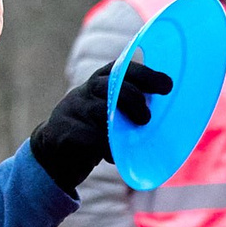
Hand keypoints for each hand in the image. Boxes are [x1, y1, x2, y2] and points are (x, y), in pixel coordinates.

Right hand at [29, 58, 174, 192]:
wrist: (54, 157)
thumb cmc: (92, 133)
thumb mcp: (110, 116)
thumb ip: (131, 109)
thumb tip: (171, 116)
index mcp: (99, 83)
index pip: (122, 69)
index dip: (146, 75)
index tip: (167, 86)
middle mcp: (85, 92)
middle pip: (111, 86)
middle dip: (133, 100)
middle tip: (146, 119)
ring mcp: (72, 111)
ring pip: (100, 111)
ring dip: (119, 127)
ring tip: (129, 141)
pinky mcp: (64, 132)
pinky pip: (90, 137)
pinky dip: (106, 148)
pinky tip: (112, 156)